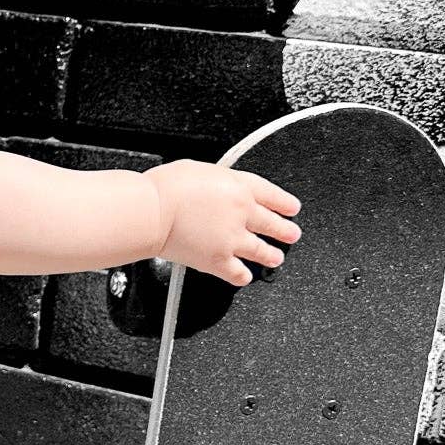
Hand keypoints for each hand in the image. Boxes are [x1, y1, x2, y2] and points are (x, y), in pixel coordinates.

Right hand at [141, 159, 302, 286]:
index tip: (292, 208)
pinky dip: (243, 275)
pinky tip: (244, 275)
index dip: (285, 203)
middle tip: (292, 234)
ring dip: (272, 255)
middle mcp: (242, 214)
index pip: (272, 195)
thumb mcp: (200, 169)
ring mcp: (232, 240)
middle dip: (286, 230)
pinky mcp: (218, 261)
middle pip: (274, 224)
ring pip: (263, 251)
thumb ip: (219, 182)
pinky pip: (239, 273)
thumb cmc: (166, 188)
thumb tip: (221, 188)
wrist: (152, 212)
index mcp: (239, 187)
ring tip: (275, 257)